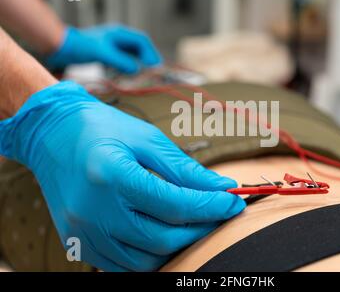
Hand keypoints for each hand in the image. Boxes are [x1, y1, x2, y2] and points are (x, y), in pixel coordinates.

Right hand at [0, 82, 244, 270]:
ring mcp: (83, 232)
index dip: (211, 207)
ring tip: (195, 224)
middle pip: (163, 238)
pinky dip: (150, 255)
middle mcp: (94, 211)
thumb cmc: (101, 129)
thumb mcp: (146, 139)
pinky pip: (123, 264)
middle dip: (201, 228)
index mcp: (111, 176)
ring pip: (145, 258)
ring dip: (178, 245)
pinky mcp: (78, 243)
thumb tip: (221, 188)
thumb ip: (184, 169)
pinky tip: (164, 235)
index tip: (233, 202)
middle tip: (219, 214)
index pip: (174, 205)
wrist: (52, 134)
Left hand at [46, 24, 162, 73]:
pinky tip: (128, 72)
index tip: (154, 65)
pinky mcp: (106, 51)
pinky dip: (129, 64)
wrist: (62, 47)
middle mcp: (118, 37)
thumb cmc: (81, 47)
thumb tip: (136, 70)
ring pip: (132, 52)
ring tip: (144, 72)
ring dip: (139, 61)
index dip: (150, 53)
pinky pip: (123, 57)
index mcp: (119, 33)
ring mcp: (112, 44)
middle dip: (147, 57)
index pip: (141, 41)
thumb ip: (120, 61)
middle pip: (139, 46)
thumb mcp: (103, 54)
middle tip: (153, 70)